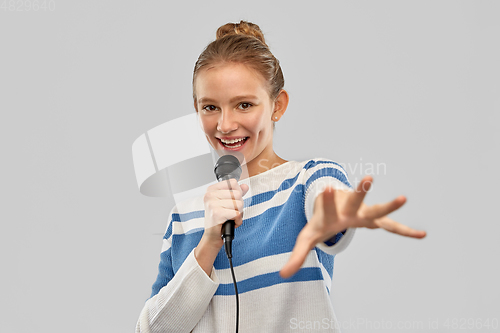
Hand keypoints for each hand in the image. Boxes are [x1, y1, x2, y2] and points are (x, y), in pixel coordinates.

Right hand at [201, 178, 248, 247]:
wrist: (212, 236)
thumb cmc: (219, 220)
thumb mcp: (227, 203)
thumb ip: (236, 193)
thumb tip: (245, 186)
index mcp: (211, 190)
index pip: (233, 183)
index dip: (237, 193)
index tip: (230, 202)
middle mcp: (209, 195)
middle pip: (238, 193)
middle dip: (239, 205)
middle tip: (230, 212)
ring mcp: (212, 204)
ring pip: (239, 204)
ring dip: (238, 214)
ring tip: (229, 218)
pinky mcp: (216, 213)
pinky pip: (237, 213)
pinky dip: (237, 221)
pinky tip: (230, 223)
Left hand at [279, 176, 425, 277]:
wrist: (331, 201)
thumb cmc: (319, 221)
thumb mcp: (306, 238)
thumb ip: (296, 256)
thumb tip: (282, 275)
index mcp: (330, 214)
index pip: (327, 207)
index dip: (328, 199)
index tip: (329, 186)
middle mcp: (347, 210)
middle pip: (355, 200)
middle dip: (360, 191)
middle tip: (367, 177)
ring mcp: (362, 213)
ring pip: (376, 210)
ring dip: (389, 206)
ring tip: (404, 197)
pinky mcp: (372, 218)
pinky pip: (391, 227)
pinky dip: (405, 231)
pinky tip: (422, 235)